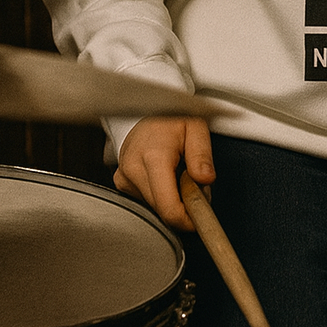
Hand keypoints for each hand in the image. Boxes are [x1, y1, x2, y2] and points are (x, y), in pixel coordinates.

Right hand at [114, 116, 214, 232]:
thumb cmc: (171, 116)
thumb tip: (205, 180)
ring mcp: (124, 177)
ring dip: (173, 199)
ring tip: (180, 174)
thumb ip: (201, 154)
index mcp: (153, 156)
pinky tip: (165, 176)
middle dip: (184, 205)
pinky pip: (146, 200)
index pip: (168, 207)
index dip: (187, 220)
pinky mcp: (121, 183)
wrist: (145, 106)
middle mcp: (133, 169)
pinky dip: (161, 194)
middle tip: (196, 184)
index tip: (201, 218)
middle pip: (162, 210)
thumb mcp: (196, 126)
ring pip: (155, 207)